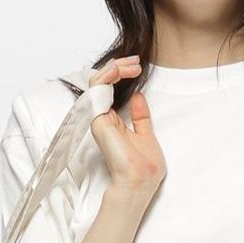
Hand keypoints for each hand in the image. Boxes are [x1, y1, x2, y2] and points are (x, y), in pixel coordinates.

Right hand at [88, 56, 165, 200]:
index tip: (138, 67)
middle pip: (104, 81)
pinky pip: (96, 87)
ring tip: (133, 64)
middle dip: (120, 65)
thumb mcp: (146, 135)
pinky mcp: (97, 118)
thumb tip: (139, 95)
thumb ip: (141, 117)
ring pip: (98, 80)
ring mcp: (99, 117)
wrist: (139, 181)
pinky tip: (121, 70)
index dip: (122, 73)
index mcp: (114, 121)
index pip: (112, 88)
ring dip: (115, 67)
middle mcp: (104, 117)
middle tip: (136, 61)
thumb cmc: (143, 167)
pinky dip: (107, 74)